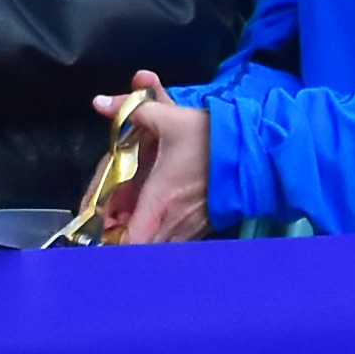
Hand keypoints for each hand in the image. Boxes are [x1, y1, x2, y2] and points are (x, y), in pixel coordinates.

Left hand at [104, 83, 208, 245]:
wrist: (255, 150)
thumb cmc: (212, 139)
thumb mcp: (170, 118)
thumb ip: (131, 110)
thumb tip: (101, 102)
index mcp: (160, 198)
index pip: (131, 240)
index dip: (110, 242)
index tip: (99, 232)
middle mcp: (174, 219)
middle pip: (140, 251)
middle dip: (120, 242)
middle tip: (108, 228)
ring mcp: (191, 227)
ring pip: (158, 248)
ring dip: (141, 241)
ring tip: (128, 227)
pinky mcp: (204, 227)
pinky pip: (177, 242)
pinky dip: (161, 239)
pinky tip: (155, 223)